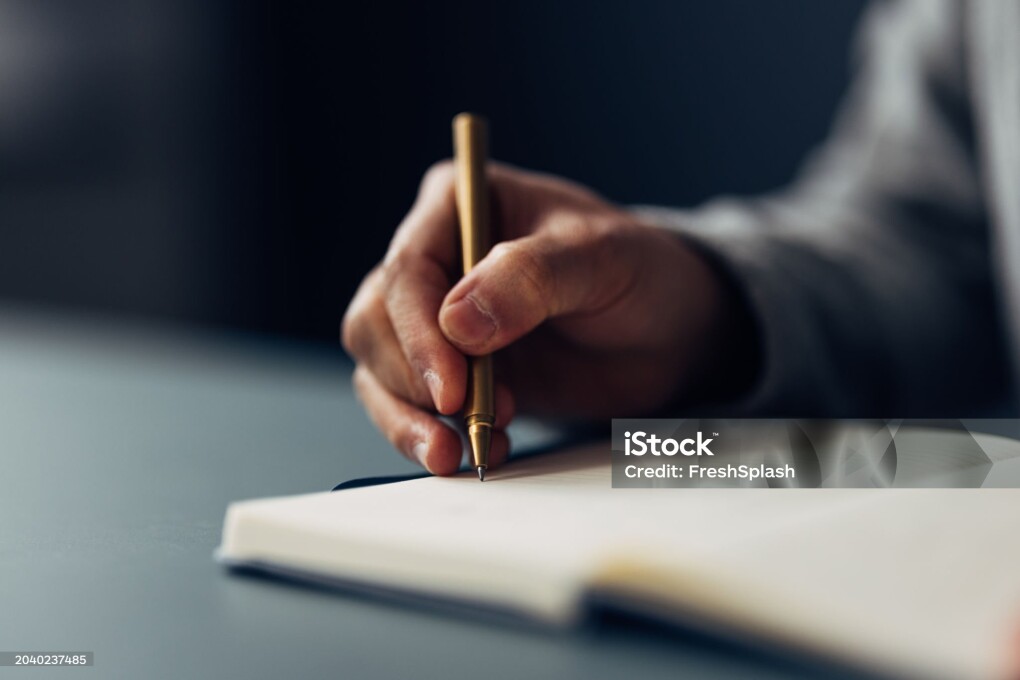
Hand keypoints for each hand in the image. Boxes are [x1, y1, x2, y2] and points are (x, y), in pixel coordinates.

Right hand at [342, 161, 747, 474]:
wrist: (670, 332)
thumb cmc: (641, 274)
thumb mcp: (602, 258)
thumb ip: (533, 277)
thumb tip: (457, 321)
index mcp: (461, 203)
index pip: (408, 268)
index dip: (418, 333)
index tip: (451, 388)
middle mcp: (436, 257)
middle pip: (375, 321)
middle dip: (410, 380)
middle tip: (462, 420)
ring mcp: (436, 318)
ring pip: (376, 368)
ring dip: (408, 418)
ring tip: (459, 450)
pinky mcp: (448, 370)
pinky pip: (406, 404)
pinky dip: (426, 435)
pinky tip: (475, 448)